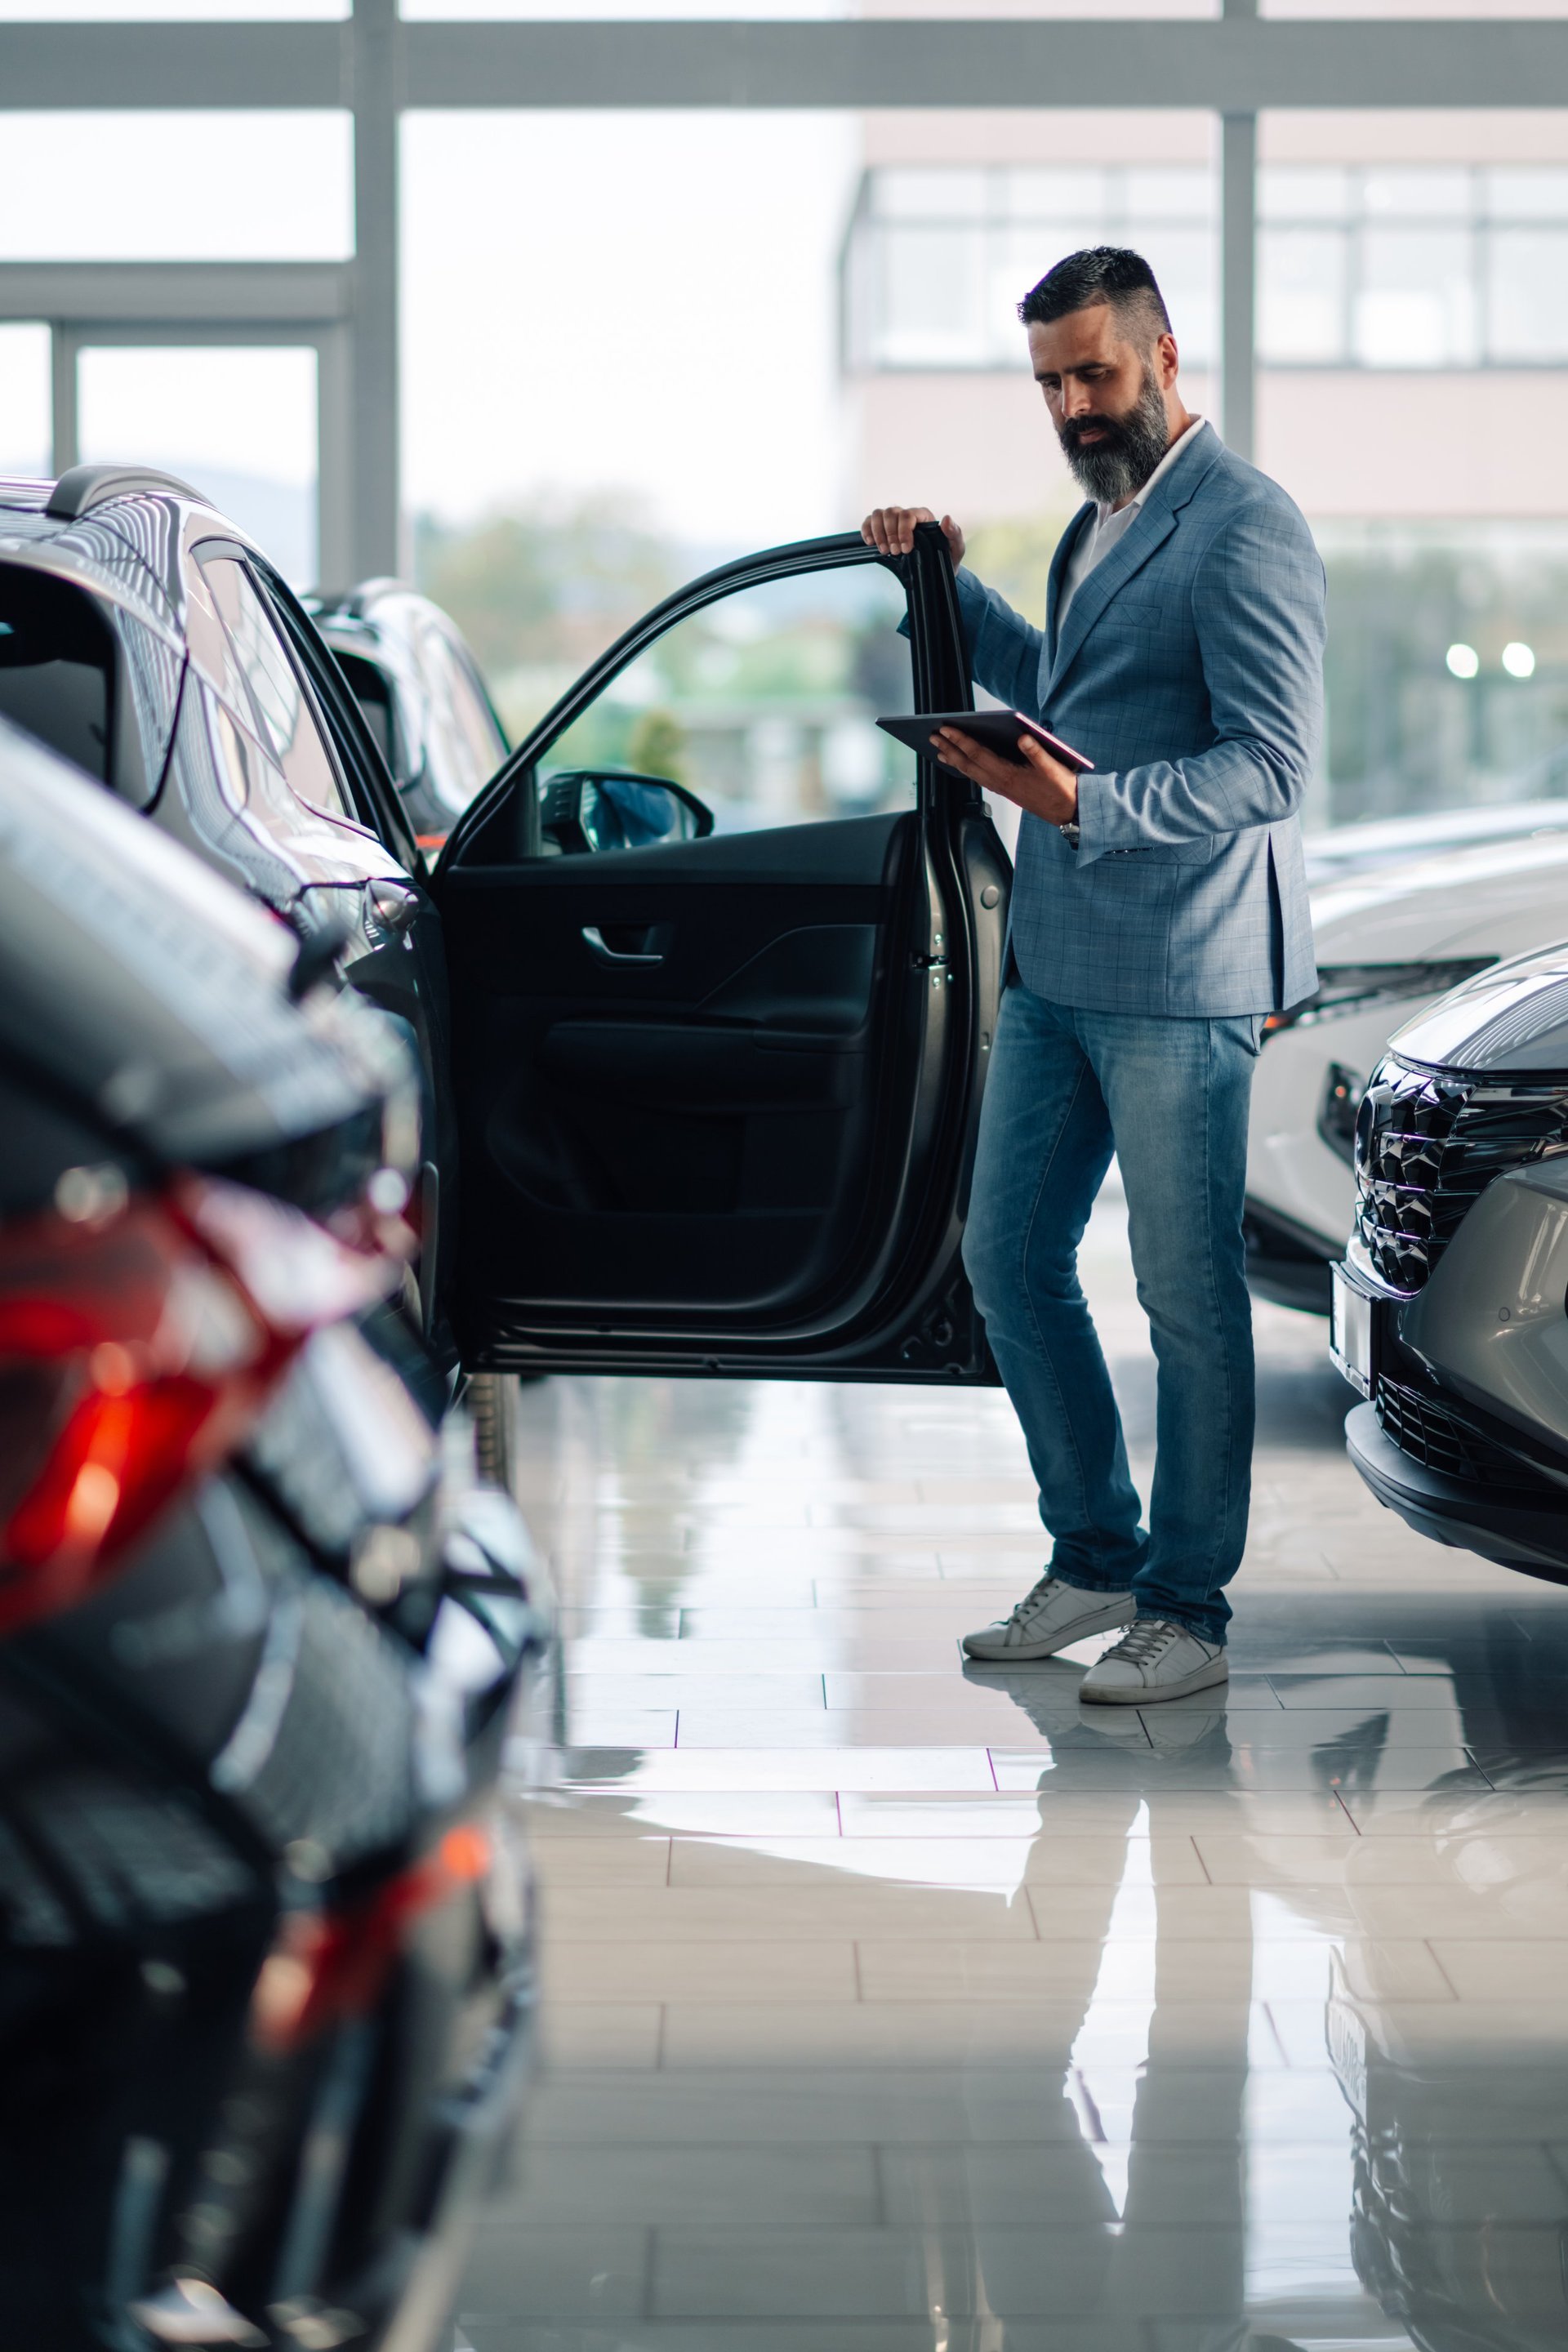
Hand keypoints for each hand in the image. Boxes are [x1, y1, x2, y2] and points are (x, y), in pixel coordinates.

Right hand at [861, 506, 964, 568]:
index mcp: (924, 516)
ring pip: (878, 514)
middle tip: (895, 552)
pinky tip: (870, 543)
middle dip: (891, 534)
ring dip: (878, 532)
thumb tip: (946, 519)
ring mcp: (894, 522)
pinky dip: (866, 529)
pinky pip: (870, 521)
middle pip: (891, 513)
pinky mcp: (883, 529)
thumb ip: (954, 533)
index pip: (909, 515)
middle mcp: (908, 516)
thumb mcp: (956, 548)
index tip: (906, 549)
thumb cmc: (946, 558)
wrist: (936, 571)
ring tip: (884, 550)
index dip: (904, 531)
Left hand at [929, 726, 1079, 826]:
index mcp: (1008, 774)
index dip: (960, 740)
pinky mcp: (1005, 790)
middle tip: (933, 736)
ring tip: (941, 751)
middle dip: (949, 749)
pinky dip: (967, 769)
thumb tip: (1023, 737)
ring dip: (955, 760)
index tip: (945, 728)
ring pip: (971, 772)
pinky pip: (979, 778)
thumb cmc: (1061, 788)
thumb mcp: (1053, 767)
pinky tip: (964, 764)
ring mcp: (1001, 788)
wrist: (1068, 811)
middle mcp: (1000, 783)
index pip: (977, 753)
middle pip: (968, 764)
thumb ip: (1037, 752)